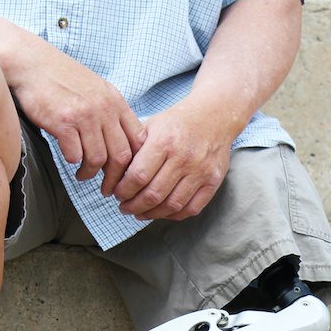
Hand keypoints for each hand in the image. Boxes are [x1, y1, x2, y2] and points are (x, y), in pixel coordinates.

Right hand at [7, 44, 145, 194]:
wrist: (30, 62)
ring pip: (98, 159)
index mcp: (115, 101)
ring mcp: (84, 115)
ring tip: (82, 175)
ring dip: (90, 173)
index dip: (135, 163)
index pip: (138, 140)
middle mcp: (104, 108)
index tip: (125, 175)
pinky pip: (75, 155)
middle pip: (122, 156)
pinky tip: (69, 160)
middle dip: (115, 179)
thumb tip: (120, 144)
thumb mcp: (96, 90)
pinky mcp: (62, 122)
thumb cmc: (60, 78)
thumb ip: (109, 113)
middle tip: (106, 189)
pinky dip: (73, 162)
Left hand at [113, 99, 234, 221]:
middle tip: (124, 207)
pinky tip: (161, 212)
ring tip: (139, 213)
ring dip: (151, 214)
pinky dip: (173, 215)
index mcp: (164, 141)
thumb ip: (134, 149)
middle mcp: (184, 157)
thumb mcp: (151, 125)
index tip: (116, 194)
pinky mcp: (213, 181)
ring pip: (171, 206)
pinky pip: (191, 208)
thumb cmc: (177, 122)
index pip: (138, 176)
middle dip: (133, 206)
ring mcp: (201, 171)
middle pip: (153, 195)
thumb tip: (115, 175)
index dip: (123, 191)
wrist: (214, 115)